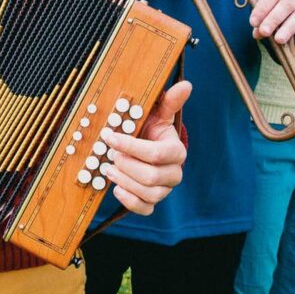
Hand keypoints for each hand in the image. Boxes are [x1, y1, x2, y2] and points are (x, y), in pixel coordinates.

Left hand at [103, 81, 189, 214]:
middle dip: (126, 164)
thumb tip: (186, 84)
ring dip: (124, 181)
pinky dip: (129, 200)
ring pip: (148, 193)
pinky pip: (145, 209)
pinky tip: (116, 188)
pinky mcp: (153, 201)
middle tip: (109, 154)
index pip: (157, 154)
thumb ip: (170, 101)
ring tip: (108, 168)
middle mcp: (174, 173)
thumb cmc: (151, 130)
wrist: (148, 147)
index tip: (109, 136)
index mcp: (176, 151)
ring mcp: (165, 189)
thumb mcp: (158, 114)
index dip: (131, 146)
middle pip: (151, 176)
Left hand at [250, 0, 294, 47]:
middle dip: (274, 19)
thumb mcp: (266, 5)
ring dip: (288, 29)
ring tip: (279, 40)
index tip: (253, 22)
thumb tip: (257, 34)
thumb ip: (260, 18)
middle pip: (286, 5)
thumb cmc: (275, 3)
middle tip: (264, 32)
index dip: (262, 8)